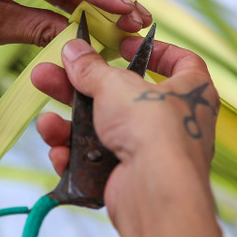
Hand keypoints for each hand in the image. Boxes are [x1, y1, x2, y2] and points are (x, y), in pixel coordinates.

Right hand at [30, 36, 218, 228]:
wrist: (154, 191)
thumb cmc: (152, 129)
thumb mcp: (115, 85)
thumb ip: (91, 68)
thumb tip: (73, 50)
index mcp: (190, 91)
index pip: (182, 62)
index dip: (155, 51)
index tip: (124, 45)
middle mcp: (175, 123)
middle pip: (121, 98)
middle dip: (79, 89)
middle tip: (48, 76)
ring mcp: (152, 154)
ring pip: (102, 133)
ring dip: (69, 127)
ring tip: (46, 124)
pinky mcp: (130, 180)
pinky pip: (98, 163)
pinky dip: (77, 159)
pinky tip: (60, 154)